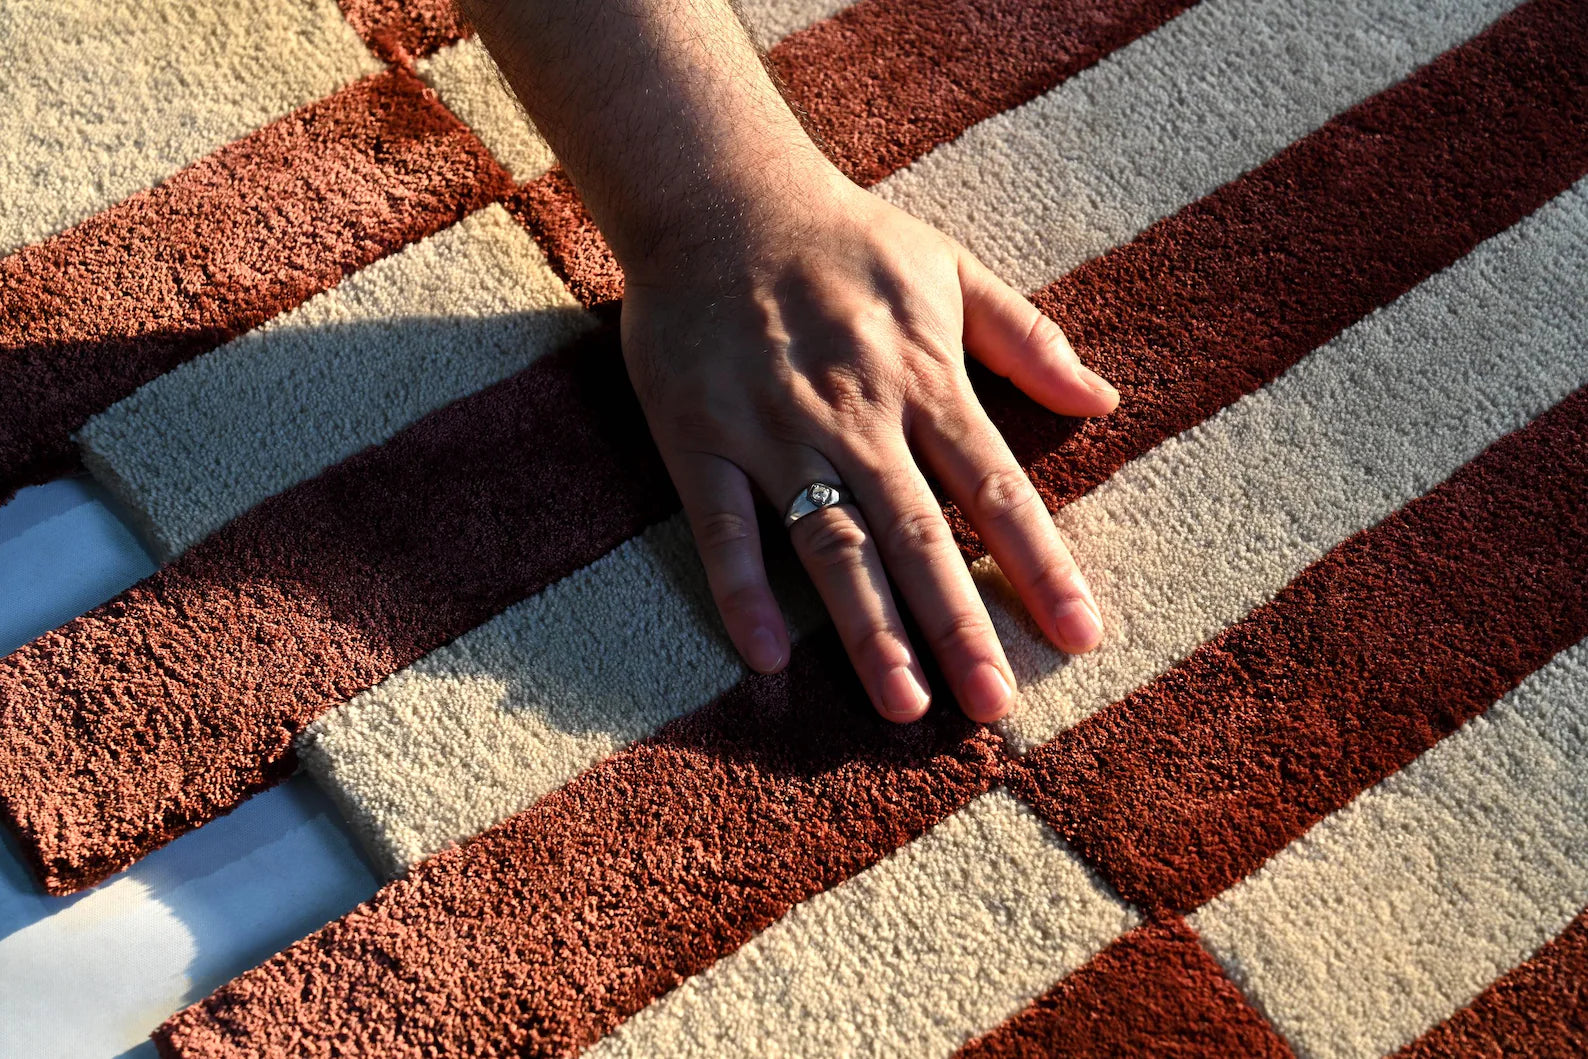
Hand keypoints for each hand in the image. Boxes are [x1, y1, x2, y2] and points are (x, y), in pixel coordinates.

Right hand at [621, 164, 1117, 722]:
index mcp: (925, 379)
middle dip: (960, 624)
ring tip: (904, 707)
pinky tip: (769, 657)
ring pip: (829, 543)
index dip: (1041, 565)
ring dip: (867, 627)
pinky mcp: (700, 438)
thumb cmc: (843, 241)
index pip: (996, 488)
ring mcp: (774, 430)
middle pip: (919, 534)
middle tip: (993, 706)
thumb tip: (1104, 398)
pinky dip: (742, 590)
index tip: (1080, 635)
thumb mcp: (950, 267)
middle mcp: (856, 415)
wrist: (717, 195)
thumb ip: (1028, 337)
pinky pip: (723, 526)